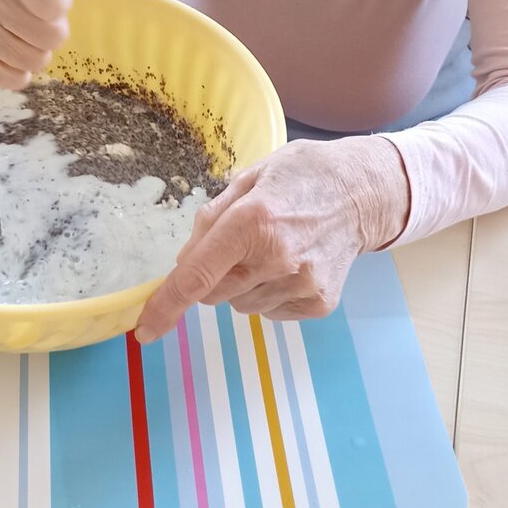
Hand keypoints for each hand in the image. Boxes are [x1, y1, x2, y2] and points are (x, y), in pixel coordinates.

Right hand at [0, 0, 85, 89]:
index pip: (54, 3)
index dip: (61, 2)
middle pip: (49, 36)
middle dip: (53, 27)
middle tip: (38, 12)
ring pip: (32, 61)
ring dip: (37, 48)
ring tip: (23, 25)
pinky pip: (11, 79)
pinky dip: (18, 68)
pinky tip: (9, 43)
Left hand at [135, 136, 410, 340]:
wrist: (363, 192)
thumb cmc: (300, 177)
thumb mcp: (249, 179)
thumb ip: (211, 219)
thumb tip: (185, 261)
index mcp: (251, 221)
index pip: (197, 276)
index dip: (166, 305)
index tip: (145, 330)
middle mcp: (276, 257)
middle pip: (214, 294)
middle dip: (214, 276)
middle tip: (241, 245)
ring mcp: (300, 284)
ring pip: (242, 305)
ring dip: (244, 285)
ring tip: (273, 251)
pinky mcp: (319, 302)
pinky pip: (271, 312)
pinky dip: (271, 293)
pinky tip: (292, 265)